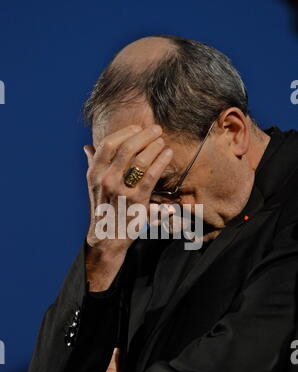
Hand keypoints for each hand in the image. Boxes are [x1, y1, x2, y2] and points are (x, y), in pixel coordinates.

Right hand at [83, 124, 172, 290]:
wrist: (107, 237)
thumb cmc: (102, 209)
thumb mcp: (93, 186)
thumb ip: (92, 165)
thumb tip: (87, 147)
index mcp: (94, 174)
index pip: (108, 144)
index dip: (124, 132)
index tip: (137, 127)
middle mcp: (106, 180)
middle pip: (126, 148)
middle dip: (144, 135)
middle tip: (156, 129)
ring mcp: (121, 190)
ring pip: (140, 160)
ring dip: (154, 147)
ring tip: (162, 142)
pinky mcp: (137, 200)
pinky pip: (152, 175)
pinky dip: (162, 161)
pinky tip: (168, 154)